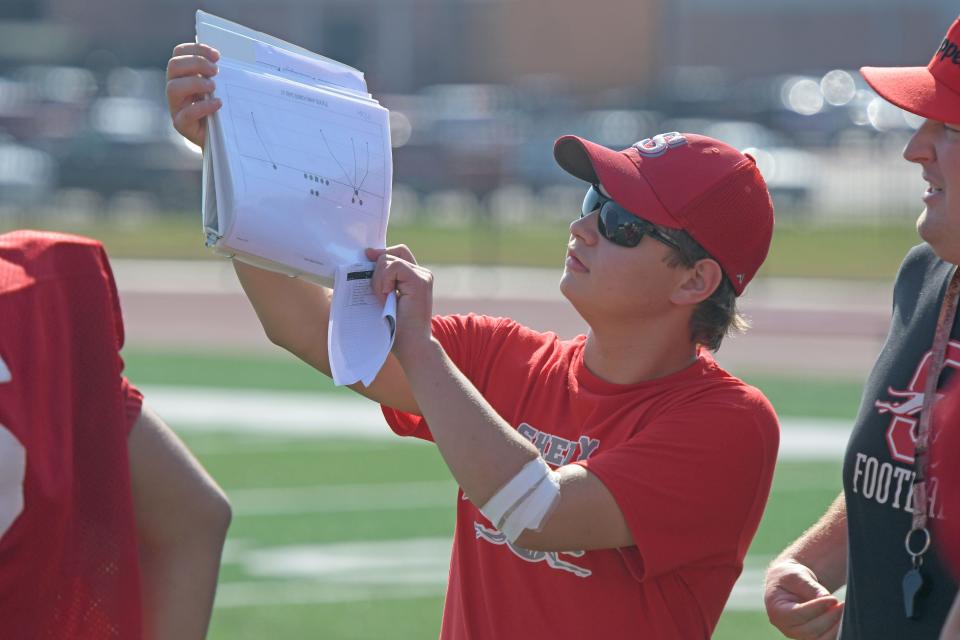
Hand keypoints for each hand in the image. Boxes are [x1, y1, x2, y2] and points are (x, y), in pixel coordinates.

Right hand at [166, 43, 221, 148]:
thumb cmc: (219, 109)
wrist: (220, 138)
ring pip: (174, 87)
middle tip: (215, 71)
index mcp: (182, 75)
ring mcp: (176, 106)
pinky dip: (203, 106)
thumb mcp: (218, 87)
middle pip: (174, 65)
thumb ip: (216, 74)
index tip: (217, 56)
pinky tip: (217, 104)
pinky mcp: (181, 124)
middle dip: (196, 63)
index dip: (196, 49)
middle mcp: (175, 88)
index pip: (179, 53)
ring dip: (196, 83)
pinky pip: (186, 113)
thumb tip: (225, 60)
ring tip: (213, 87)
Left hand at [366, 246, 433, 361]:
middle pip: (391, 254)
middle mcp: (422, 274)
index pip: (397, 253)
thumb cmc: (396, 328)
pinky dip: (383, 281)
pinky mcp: (419, 281)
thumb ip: (381, 278)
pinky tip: (386, 297)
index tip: (367, 263)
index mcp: (415, 277)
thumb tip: (367, 255)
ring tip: (383, 299)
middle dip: (377, 270)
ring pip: (389, 259)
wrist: (412, 346)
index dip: (381, 255)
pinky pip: (394, 267)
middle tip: (378, 294)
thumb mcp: (385, 298)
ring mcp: (423, 276)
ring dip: (379, 279)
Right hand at [764, 560, 843, 639]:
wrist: (790, 586)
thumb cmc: (790, 578)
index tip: (833, 599)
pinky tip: (842, 619)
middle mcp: (785, 627)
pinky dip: (835, 632)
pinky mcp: (809, 637)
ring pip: (819, 639)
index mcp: (776, 610)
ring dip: (835, 627)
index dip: (816, 608)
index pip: (797, 614)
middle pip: (810, 630)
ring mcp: (797, 635)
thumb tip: (826, 598)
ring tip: (843, 611)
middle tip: (842, 604)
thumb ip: (809, 586)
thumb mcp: (796, 575)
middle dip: (829, 618)